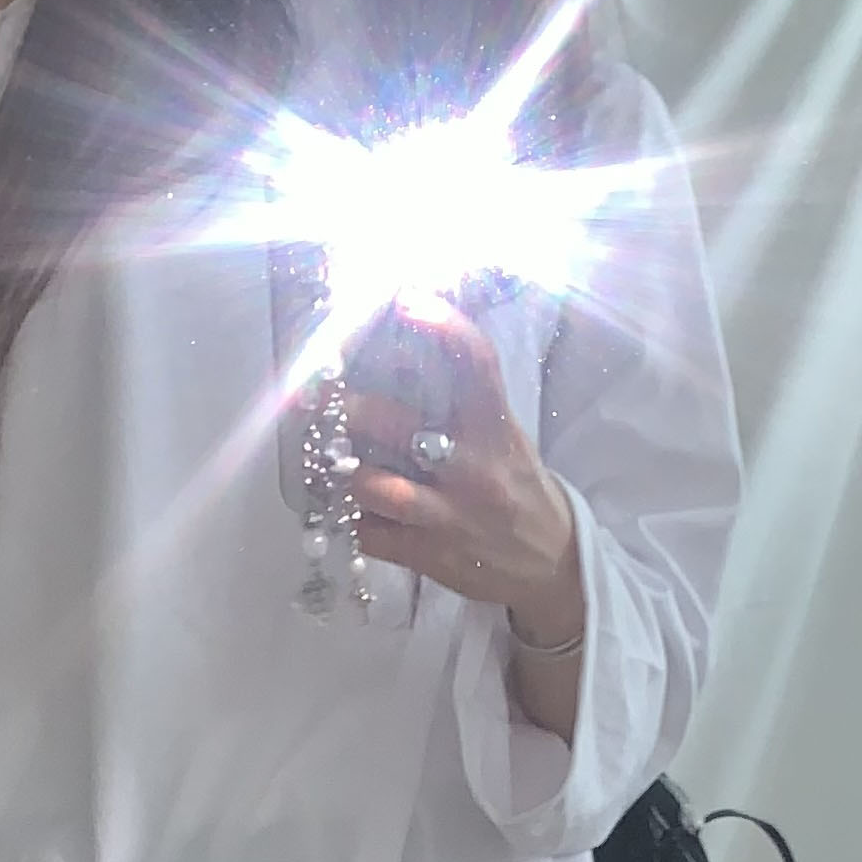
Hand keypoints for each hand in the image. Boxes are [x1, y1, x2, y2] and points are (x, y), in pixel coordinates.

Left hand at [343, 301, 585, 650]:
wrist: (548, 562)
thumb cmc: (517, 487)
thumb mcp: (503, 439)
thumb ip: (462, 405)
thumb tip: (403, 359)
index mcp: (496, 430)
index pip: (475, 364)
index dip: (443, 325)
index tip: (406, 298)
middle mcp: (473, 469)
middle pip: (399, 426)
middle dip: (350, 408)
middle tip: (313, 395)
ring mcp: (448, 515)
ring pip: (378, 488)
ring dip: (340, 471)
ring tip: (319, 456)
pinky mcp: (430, 555)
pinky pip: (373, 536)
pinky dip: (347, 519)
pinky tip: (333, 506)